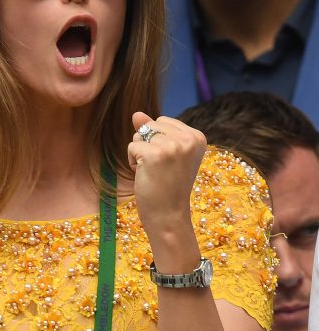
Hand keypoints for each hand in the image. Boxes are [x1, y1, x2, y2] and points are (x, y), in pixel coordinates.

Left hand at [128, 111, 206, 237]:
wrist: (169, 216)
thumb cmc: (168, 188)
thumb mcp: (167, 155)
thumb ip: (154, 132)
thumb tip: (136, 113)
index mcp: (197, 137)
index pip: (163, 122)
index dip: (159, 142)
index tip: (170, 164)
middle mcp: (188, 139)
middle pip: (151, 126)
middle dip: (148, 146)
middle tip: (161, 170)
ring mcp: (172, 146)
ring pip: (140, 135)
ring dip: (140, 155)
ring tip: (154, 173)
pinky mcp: (155, 154)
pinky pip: (132, 147)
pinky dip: (132, 162)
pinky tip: (146, 176)